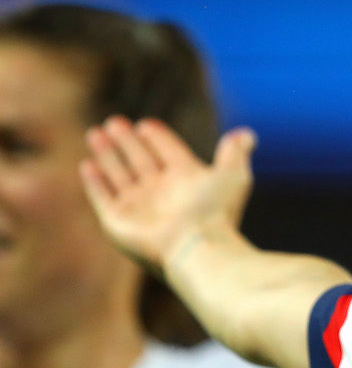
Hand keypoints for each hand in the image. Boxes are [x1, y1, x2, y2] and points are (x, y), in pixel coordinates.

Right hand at [80, 116, 256, 271]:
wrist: (197, 246)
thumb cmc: (216, 211)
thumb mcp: (233, 175)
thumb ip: (235, 152)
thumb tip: (247, 134)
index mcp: (186, 179)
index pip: (168, 152)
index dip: (158, 138)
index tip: (146, 123)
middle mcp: (162, 193)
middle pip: (141, 160)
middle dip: (127, 141)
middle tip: (114, 121)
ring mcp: (139, 208)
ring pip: (119, 174)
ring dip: (107, 154)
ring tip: (95, 132)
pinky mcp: (118, 223)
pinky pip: (103, 198)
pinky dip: (95, 182)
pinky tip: (87, 165)